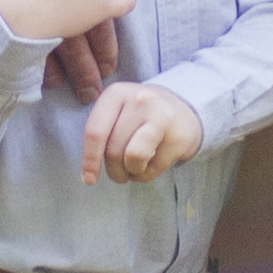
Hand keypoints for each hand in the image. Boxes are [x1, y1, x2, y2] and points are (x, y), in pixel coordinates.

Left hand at [78, 77, 202, 183]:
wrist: (183, 111)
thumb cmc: (140, 117)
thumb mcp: (117, 113)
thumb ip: (100, 133)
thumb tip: (88, 172)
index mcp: (117, 93)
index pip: (95, 132)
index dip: (89, 160)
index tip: (88, 179)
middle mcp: (139, 100)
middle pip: (113, 150)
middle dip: (114, 171)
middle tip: (119, 174)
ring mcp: (162, 117)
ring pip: (133, 158)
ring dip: (131, 173)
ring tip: (134, 168)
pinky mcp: (178, 137)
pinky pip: (154, 168)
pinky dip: (147, 175)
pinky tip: (151, 164)